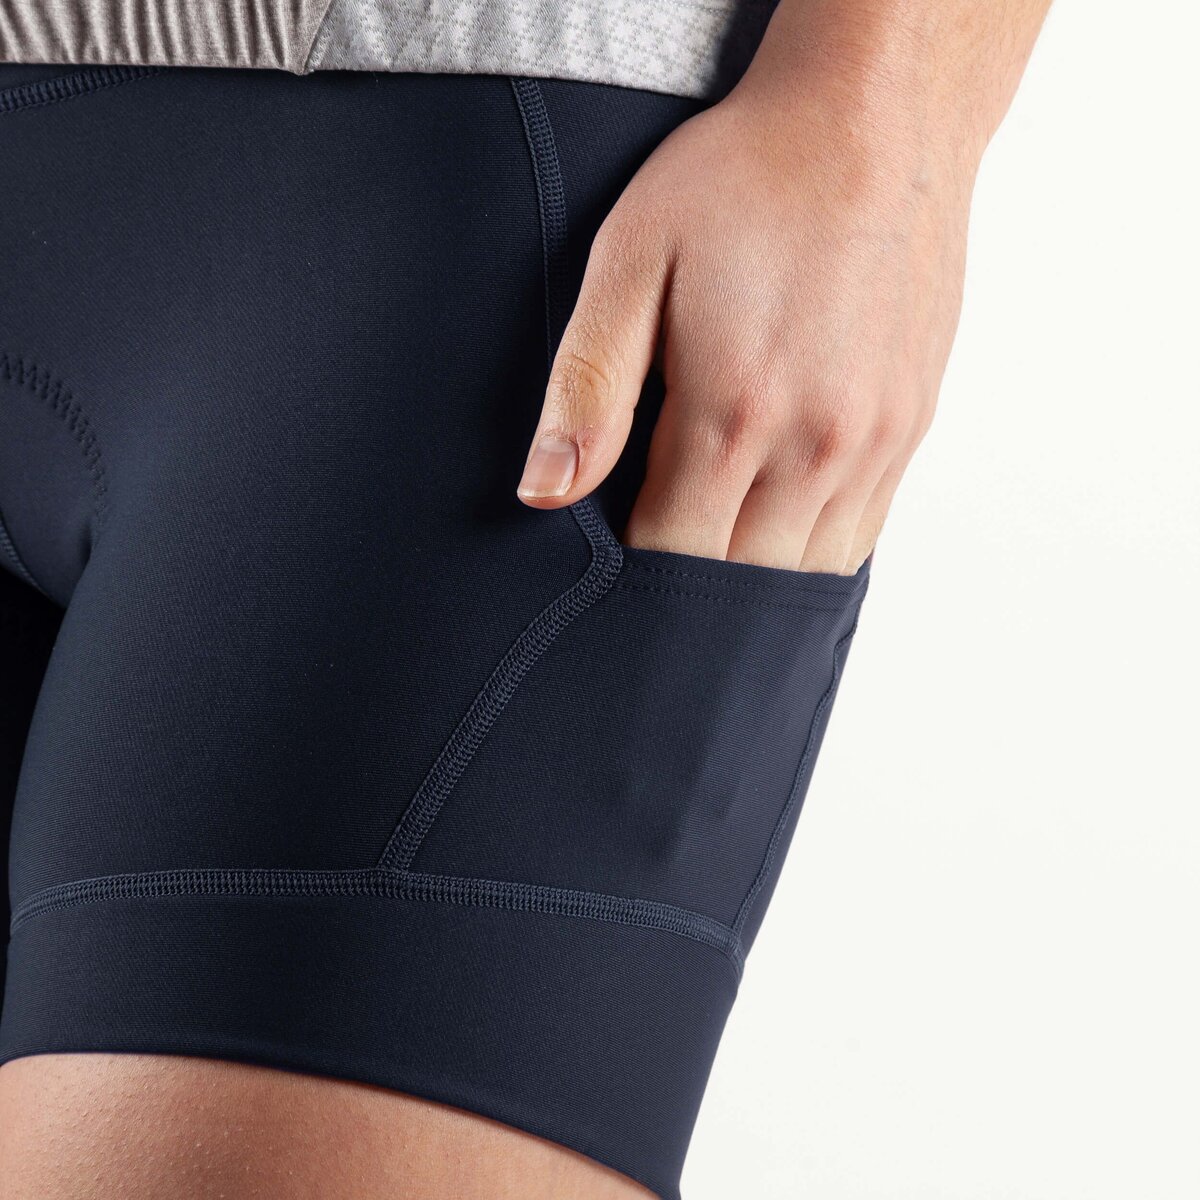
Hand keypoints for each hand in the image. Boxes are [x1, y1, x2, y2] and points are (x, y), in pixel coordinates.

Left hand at [516, 53, 977, 574]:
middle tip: (649, 563)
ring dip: (749, 577)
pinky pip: (859, 538)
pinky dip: (808, 553)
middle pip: (739, 582)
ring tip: (708, 551)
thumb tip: (544, 495)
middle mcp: (816, 445)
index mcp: (733, 412)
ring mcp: (875, 443)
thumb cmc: (740, 180)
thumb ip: (588, 389)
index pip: (669, 557)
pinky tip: (772, 530)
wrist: (876, 118)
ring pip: (804, 573)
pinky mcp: (911, 428)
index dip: (628, 577)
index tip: (605, 559)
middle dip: (685, 593)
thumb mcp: (631, 262)